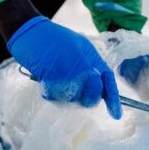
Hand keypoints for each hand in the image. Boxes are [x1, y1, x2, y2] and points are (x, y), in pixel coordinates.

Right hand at [7, 16, 121, 118]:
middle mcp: (83, 71)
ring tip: (59, 76)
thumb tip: (101, 86)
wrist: (32, 34)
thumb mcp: (83, 47)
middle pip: (93, 97)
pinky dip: (53, 92)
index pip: (109, 83)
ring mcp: (68, 79)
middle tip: (79, 90)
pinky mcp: (52, 85)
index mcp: (93, 59)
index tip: (117, 115)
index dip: (114, 101)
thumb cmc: (57, 39)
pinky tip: (49, 78)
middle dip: (89, 98)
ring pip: (74, 100)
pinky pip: (57, 99)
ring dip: (68, 94)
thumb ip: (94, 65)